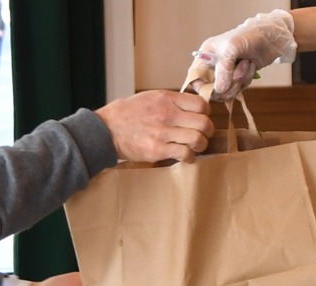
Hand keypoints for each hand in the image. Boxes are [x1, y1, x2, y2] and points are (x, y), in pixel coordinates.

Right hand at [95, 90, 212, 163]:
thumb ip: (171, 101)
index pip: (201, 104)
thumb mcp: (150, 97)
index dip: (206, 112)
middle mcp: (167, 114)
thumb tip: (192, 106)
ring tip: (194, 147)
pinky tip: (185, 156)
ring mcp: (163, 133)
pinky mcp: (158, 150)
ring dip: (200, 145)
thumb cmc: (128, 114)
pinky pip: (185, 154)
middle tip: (204, 135)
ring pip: (197, 140)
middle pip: (203, 123)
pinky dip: (189, 157)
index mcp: (166, 98)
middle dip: (208, 131)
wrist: (108, 130)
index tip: (202, 117)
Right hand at [194, 10, 297, 102]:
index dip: (204, 86)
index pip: (195, 77)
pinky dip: (246, 80)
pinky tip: (250, 67)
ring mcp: (226, 73)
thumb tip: (219, 90)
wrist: (270, 38)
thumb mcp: (230, 50)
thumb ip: (222, 70)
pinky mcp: (238, 78)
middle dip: (228, 84)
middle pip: (212, 88)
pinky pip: (238, 89)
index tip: (216, 89)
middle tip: (238, 75)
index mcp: (206, 55)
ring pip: (227, 91)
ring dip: (240, 81)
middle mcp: (213, 65)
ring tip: (246, 64)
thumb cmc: (248, 36)